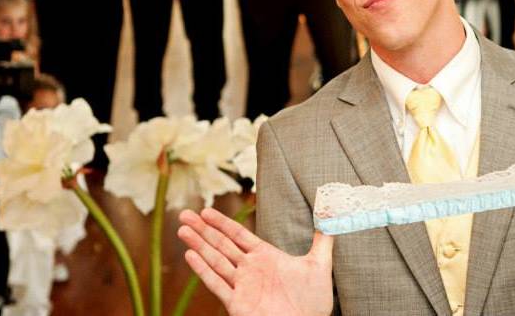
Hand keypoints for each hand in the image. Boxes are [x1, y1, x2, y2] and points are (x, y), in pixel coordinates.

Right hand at [178, 208, 333, 315]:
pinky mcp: (237, 303)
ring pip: (215, 260)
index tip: (206, 210)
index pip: (238, 235)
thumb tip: (332, 211)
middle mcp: (250, 269)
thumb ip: (323, 238)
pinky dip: (203, 270)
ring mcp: (242, 285)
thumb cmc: (313, 300)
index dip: (222, 223)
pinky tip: (191, 256)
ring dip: (199, 245)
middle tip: (184, 215)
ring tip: (182, 231)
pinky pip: (217, 284)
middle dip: (203, 230)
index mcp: (265, 256)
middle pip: (221, 244)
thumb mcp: (320, 263)